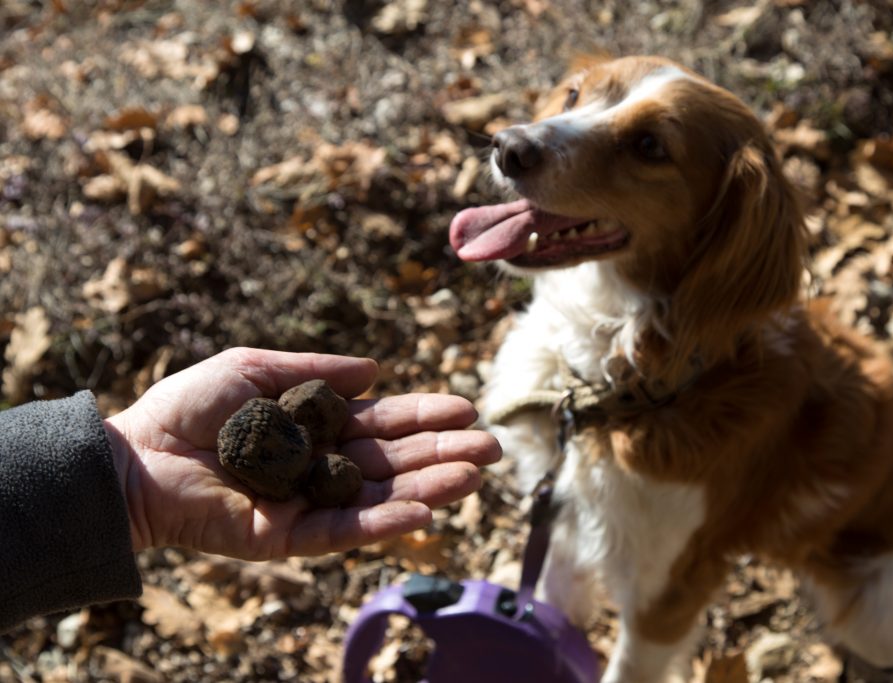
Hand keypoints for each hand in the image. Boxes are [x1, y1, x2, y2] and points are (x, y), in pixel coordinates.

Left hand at [103, 347, 499, 559]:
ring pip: (379, 498)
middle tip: (490, 446)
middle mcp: (319, 468)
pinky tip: (423, 511)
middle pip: (393, 462)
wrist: (134, 456)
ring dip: (428, 488)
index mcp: (315, 429)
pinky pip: (342, 532)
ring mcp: (307, 505)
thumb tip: (376, 370)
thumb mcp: (256, 369)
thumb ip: (316, 372)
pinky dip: (383, 523)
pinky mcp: (286, 538)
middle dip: (441, 452)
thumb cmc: (188, 408)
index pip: (382, 424)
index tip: (465, 407)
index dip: (423, 415)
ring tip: (474, 475)